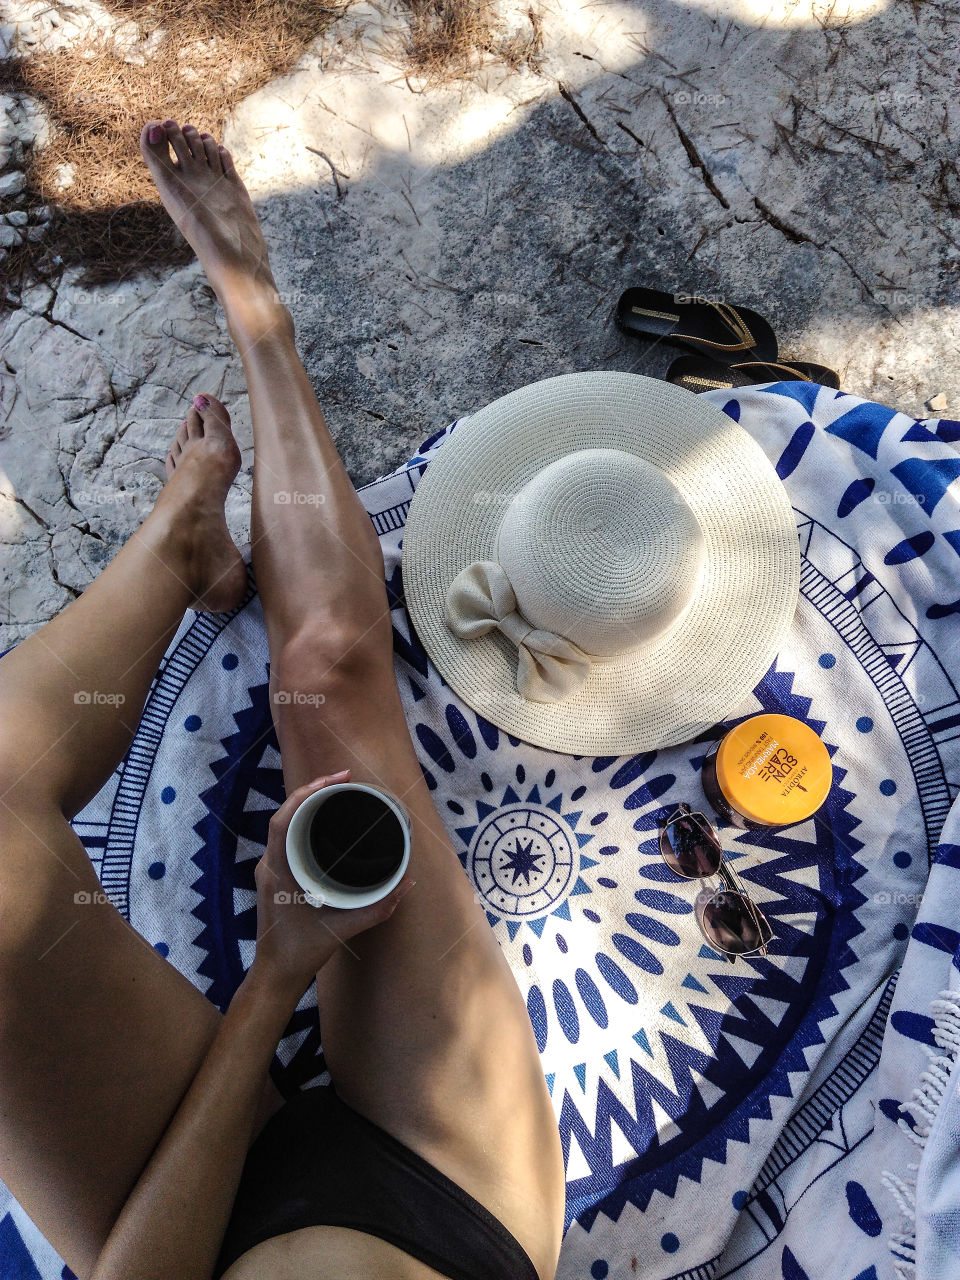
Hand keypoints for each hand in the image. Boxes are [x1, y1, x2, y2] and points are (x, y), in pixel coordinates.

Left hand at [253, 769, 415, 993]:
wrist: (276, 974)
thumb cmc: (302, 951)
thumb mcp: (343, 929)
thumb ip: (377, 908)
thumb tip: (406, 883)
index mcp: (278, 871)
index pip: (283, 819)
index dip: (306, 793)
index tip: (335, 779)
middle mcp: (269, 865)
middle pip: (285, 814)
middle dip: (313, 791)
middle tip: (344, 778)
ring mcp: (269, 869)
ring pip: (284, 825)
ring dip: (308, 805)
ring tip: (337, 792)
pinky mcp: (275, 876)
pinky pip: (286, 838)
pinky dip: (304, 822)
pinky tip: (323, 820)